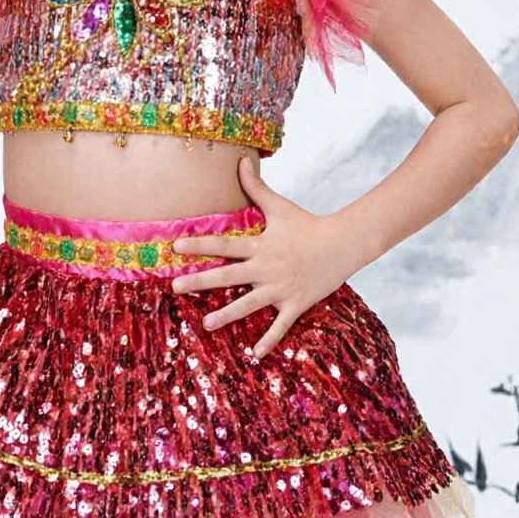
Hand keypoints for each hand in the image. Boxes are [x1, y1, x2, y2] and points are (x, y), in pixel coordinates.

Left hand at [170, 158, 367, 358]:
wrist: (343, 243)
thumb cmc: (308, 225)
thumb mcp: (281, 207)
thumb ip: (256, 188)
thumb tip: (240, 162)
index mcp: (260, 245)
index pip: (224, 245)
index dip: (199, 245)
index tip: (175, 247)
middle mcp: (266, 268)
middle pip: (227, 275)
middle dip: (200, 281)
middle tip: (175, 287)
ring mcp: (280, 288)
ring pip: (248, 304)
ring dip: (227, 315)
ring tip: (206, 324)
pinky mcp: (295, 303)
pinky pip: (280, 325)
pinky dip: (269, 340)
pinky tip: (254, 354)